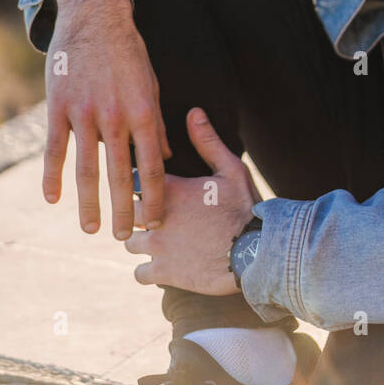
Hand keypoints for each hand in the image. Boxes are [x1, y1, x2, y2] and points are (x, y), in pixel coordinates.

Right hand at [43, 0, 171, 237]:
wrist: (95, 17)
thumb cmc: (128, 52)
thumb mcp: (151, 84)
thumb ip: (157, 123)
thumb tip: (167, 156)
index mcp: (144, 111)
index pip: (154, 165)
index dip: (156, 196)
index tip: (157, 220)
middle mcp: (115, 116)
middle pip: (121, 174)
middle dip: (124, 210)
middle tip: (123, 237)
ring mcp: (84, 113)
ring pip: (86, 169)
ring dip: (88, 202)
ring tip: (91, 228)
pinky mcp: (58, 106)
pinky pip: (54, 149)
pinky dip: (52, 176)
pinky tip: (52, 198)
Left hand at [124, 108, 262, 295]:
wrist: (256, 252)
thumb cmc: (245, 207)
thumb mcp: (231, 168)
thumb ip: (207, 141)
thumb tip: (194, 111)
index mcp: (171, 189)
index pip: (134, 177)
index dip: (140, 181)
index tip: (149, 185)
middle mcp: (157, 217)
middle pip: (128, 210)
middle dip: (137, 212)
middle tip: (153, 215)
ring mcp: (158, 247)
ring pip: (129, 242)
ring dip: (140, 241)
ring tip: (157, 240)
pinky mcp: (163, 273)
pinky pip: (139, 273)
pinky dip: (147, 271)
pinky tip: (161, 266)